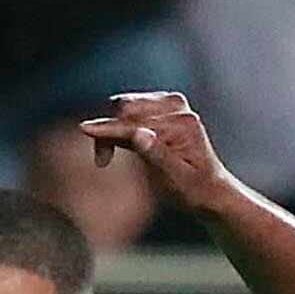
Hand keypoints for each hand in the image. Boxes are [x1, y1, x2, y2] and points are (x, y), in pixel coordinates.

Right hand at [83, 92, 236, 214]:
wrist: (210, 189)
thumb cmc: (194, 190)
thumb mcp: (175, 180)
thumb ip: (156, 156)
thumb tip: (138, 134)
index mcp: (183, 123)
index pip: (136, 124)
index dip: (108, 130)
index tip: (84, 130)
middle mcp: (177, 106)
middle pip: (126, 108)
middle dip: (109, 130)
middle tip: (102, 160)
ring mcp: (170, 102)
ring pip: (124, 107)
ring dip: (113, 128)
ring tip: (109, 156)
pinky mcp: (162, 105)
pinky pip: (130, 109)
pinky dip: (119, 125)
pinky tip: (120, 145)